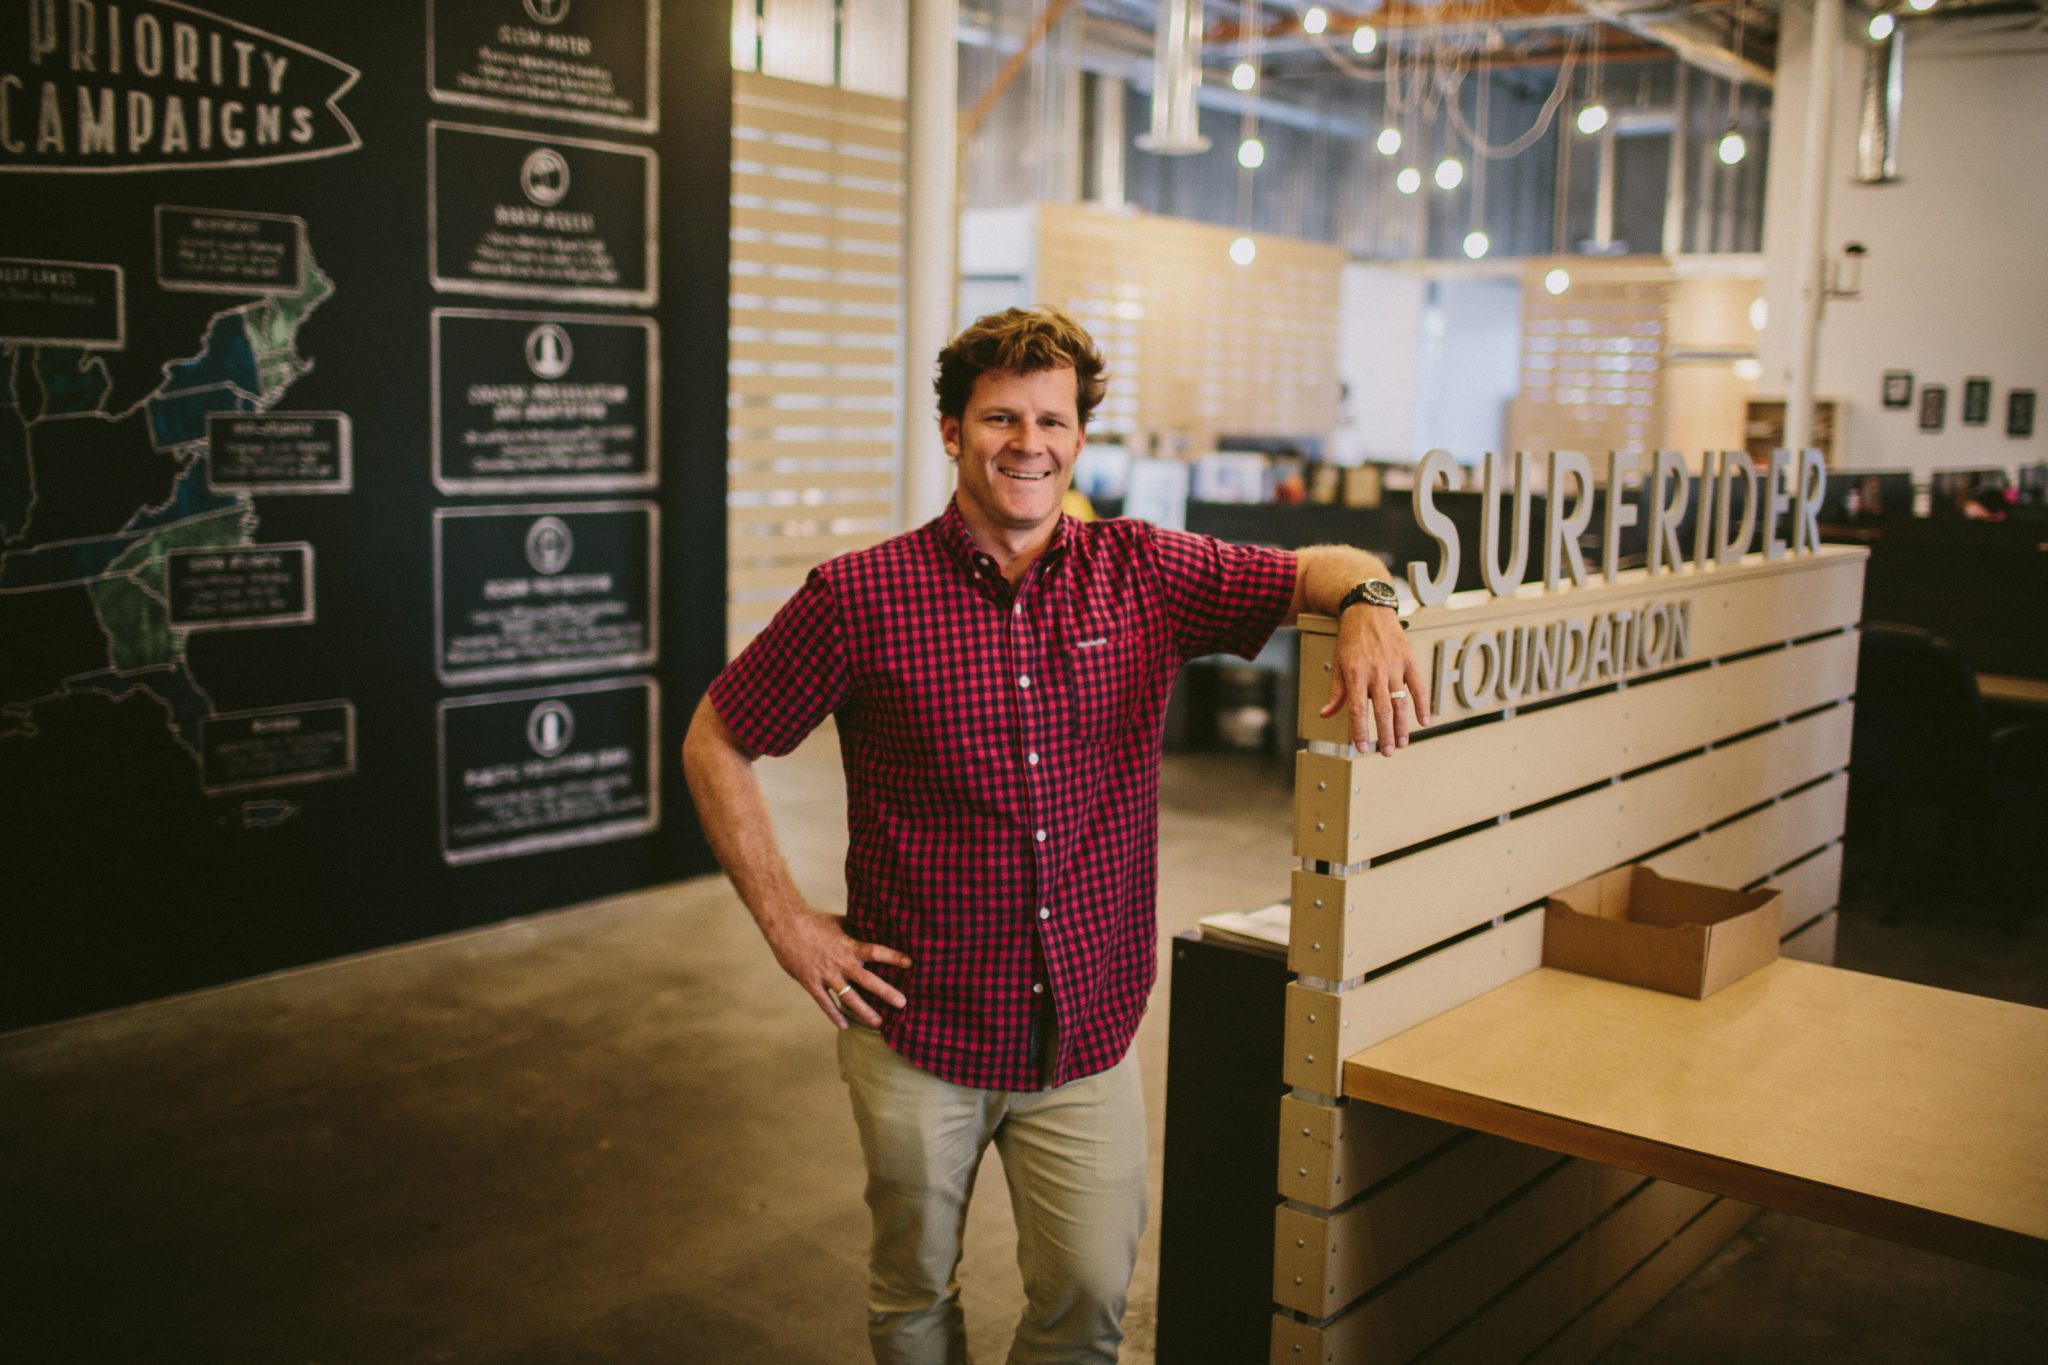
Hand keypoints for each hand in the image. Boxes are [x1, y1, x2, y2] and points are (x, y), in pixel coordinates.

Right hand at [761, 906, 912, 1028]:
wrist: (785, 925)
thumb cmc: (814, 920)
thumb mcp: (839, 921)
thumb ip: (856, 928)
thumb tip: (873, 924)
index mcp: (850, 946)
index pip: (877, 951)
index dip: (895, 957)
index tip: (912, 964)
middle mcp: (841, 963)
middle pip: (868, 981)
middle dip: (887, 992)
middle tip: (903, 1004)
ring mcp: (826, 975)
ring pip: (849, 997)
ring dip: (865, 1011)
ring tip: (879, 1023)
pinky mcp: (811, 983)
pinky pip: (825, 1003)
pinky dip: (835, 1014)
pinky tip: (845, 1025)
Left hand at [1318, 606, 1429, 755]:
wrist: (1367, 610)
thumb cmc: (1350, 639)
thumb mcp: (1338, 664)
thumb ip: (1336, 692)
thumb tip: (1325, 714)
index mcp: (1355, 675)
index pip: (1357, 710)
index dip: (1360, 732)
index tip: (1363, 748)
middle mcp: (1375, 672)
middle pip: (1382, 711)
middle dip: (1385, 735)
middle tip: (1388, 752)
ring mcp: (1394, 666)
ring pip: (1400, 702)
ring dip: (1402, 726)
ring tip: (1402, 743)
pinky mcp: (1408, 660)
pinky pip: (1418, 686)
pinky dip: (1422, 705)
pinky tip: (1424, 721)